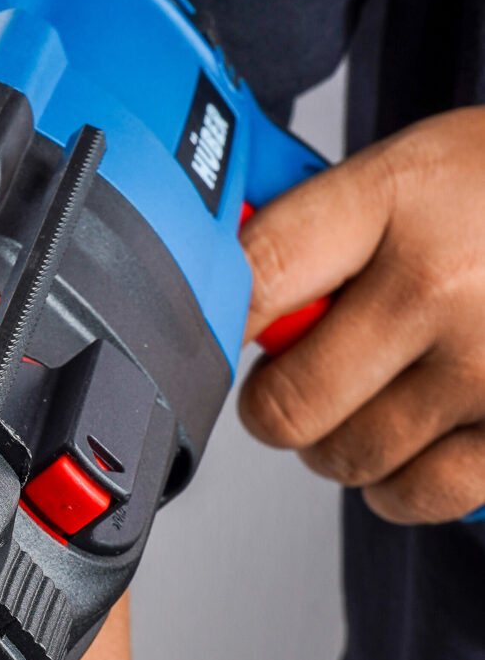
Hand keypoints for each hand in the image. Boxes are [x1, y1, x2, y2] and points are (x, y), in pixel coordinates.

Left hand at [239, 105, 484, 523]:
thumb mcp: (425, 164)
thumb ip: (327, 225)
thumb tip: (216, 282)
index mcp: (406, 193)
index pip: (256, 275)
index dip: (217, 319)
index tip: (219, 332)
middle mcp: (444, 282)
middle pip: (285, 402)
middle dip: (278, 400)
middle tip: (302, 374)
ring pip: (343, 456)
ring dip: (339, 442)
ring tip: (377, 393)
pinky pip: (411, 496)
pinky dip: (396, 484)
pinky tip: (413, 440)